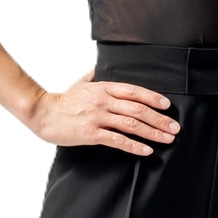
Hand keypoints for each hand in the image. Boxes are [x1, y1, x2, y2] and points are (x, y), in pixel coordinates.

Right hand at [28, 69, 180, 154]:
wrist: (42, 113)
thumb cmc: (62, 100)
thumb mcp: (79, 83)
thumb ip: (92, 76)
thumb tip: (97, 67)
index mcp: (103, 88)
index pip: (134, 91)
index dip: (153, 98)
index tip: (167, 106)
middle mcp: (103, 101)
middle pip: (138, 109)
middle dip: (159, 119)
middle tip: (175, 128)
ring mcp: (97, 117)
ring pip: (132, 124)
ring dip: (153, 132)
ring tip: (167, 139)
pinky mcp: (91, 133)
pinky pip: (117, 140)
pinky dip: (134, 146)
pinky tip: (146, 150)